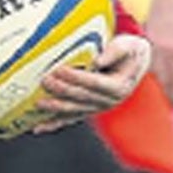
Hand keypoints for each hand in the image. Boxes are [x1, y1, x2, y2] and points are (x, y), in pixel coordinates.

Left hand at [31, 34, 151, 130]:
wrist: (134, 65)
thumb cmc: (129, 51)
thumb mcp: (129, 46)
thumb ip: (115, 51)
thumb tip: (97, 61)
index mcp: (119, 87)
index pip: (94, 83)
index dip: (76, 77)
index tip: (59, 70)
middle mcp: (109, 101)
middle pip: (81, 97)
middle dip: (62, 90)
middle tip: (45, 80)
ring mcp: (98, 108)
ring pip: (74, 111)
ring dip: (55, 108)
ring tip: (38, 103)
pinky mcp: (88, 111)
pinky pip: (69, 119)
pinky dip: (53, 123)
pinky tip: (38, 127)